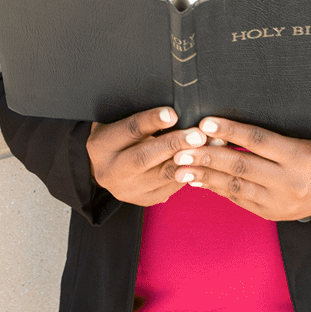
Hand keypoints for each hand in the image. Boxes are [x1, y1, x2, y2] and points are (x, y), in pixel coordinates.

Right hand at [87, 107, 215, 205]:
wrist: (103, 166)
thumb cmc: (115, 136)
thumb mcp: (117, 121)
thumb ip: (140, 119)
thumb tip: (172, 112)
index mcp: (101, 146)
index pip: (128, 131)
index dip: (151, 121)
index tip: (173, 114)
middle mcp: (111, 171)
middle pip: (145, 157)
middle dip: (174, 144)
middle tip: (198, 135)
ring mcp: (128, 190)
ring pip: (162, 175)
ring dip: (189, 160)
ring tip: (209, 146)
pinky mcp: (144, 200)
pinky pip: (171, 187)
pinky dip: (189, 172)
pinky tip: (204, 162)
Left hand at [171, 117, 310, 220]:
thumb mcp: (305, 136)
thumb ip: (269, 134)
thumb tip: (227, 125)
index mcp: (300, 156)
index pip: (257, 140)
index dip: (229, 130)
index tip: (204, 123)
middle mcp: (290, 182)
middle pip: (241, 166)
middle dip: (207, 157)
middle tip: (181, 149)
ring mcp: (283, 202)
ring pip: (237, 187)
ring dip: (206, 176)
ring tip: (181, 167)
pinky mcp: (276, 215)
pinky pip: (242, 200)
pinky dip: (219, 189)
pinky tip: (200, 180)